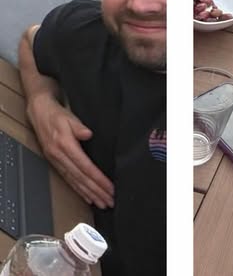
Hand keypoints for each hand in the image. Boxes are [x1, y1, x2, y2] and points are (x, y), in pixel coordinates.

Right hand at [27, 94, 113, 208]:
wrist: (39, 114)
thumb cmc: (56, 115)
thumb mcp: (69, 117)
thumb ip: (79, 126)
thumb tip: (88, 134)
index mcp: (65, 146)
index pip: (85, 167)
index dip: (98, 179)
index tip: (109, 188)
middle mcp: (60, 158)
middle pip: (81, 179)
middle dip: (96, 191)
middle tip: (109, 201)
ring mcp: (57, 162)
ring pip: (75, 183)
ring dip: (89, 194)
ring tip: (102, 203)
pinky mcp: (56, 164)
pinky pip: (69, 180)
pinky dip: (79, 190)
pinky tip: (88, 197)